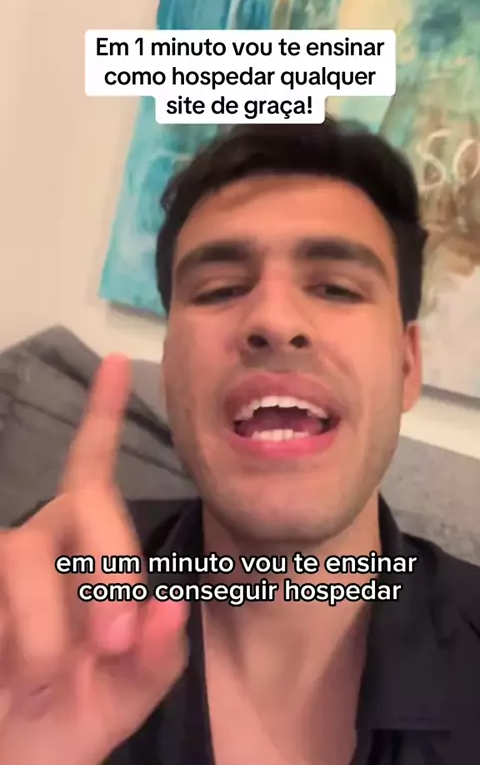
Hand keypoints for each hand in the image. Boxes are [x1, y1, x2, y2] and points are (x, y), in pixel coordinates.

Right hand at [0, 355, 187, 764]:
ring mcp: (3, 568)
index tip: (119, 363)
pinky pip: (1, 577)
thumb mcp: (127, 694)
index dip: (102, 416)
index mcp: (86, 555)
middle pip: (79, 502)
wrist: (18, 760)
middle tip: (116, 641)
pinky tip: (23, 675)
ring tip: (59, 673)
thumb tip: (167, 605)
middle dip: (107, 563)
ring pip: (25, 548)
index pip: (92, 473)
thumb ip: (157, 655)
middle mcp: (42, 545)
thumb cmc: (71, 718)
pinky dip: (24, 636)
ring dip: (48, 617)